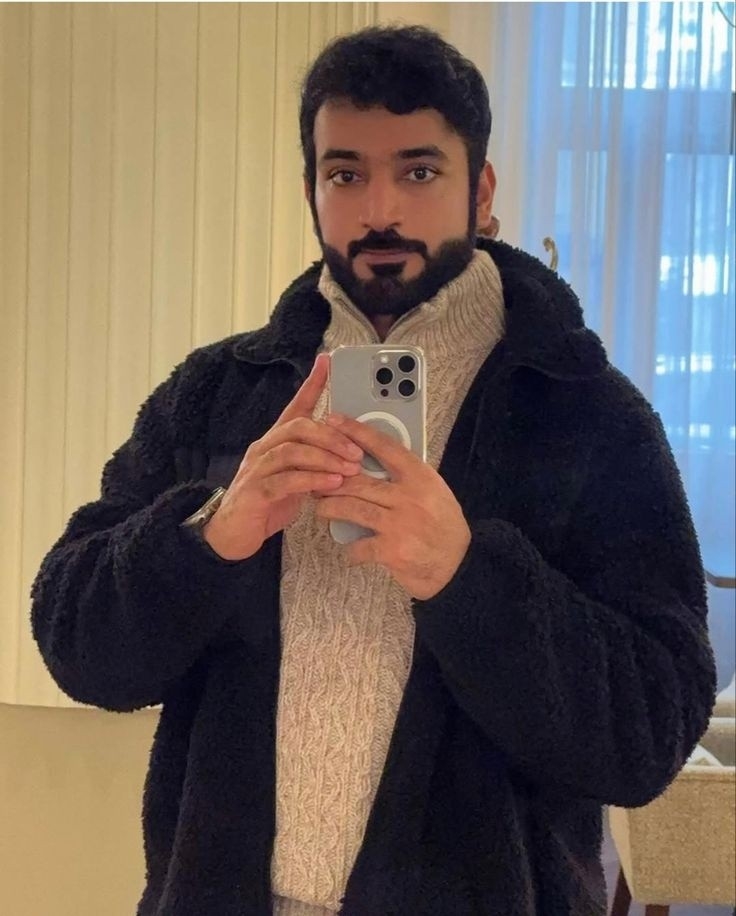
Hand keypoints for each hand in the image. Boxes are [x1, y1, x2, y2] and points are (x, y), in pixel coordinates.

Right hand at [203, 355, 363, 559]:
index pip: (295, 406)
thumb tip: (348, 454)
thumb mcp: (295, 478)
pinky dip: (312, 481)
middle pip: (298, 427)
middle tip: (357, 451)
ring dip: (325, 458)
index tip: (327, 362)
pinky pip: (286, 481)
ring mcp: (256, 469)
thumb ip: (314, 463)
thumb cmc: (267, 504)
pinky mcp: (255, 492)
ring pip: (293, 451)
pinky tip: (332, 484)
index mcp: (275, 441)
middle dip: (332, 436)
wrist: (231, 534)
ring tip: (350, 468)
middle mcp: (264, 448)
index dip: (312, 384)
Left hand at [314, 415, 470, 599]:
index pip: (384, 446)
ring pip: (350, 508)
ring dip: (329, 508)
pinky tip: (348, 550)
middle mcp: (409, 497)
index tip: (334, 420)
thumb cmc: (443, 524)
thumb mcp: (432, 490)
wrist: (459, 563)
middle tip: (316, 478)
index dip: (356, 432)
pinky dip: (349, 549)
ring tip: (322, 508)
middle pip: (358, 480)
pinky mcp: (392, 550)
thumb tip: (370, 459)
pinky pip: (358, 546)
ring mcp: (399, 524)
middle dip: (331, 479)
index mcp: (420, 476)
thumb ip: (405, 476)